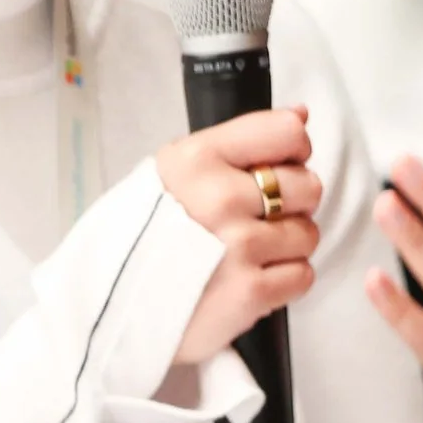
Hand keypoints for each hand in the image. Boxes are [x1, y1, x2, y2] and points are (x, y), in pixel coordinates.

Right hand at [156, 106, 323, 366]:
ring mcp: (238, 246)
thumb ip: (240, 141)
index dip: (292, 152)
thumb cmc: (148, 235)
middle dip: (290, 205)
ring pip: (308, 234)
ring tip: (246, 254)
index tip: (274, 169)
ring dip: (285, 247)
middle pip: (308, 187)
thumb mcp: (176, 171)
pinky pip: (302, 276)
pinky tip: (250, 279)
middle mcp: (219, 197)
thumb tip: (302, 114)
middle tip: (255, 220)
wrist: (114, 308)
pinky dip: (283, 282)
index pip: (287, 133)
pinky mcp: (250, 292)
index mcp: (198, 158)